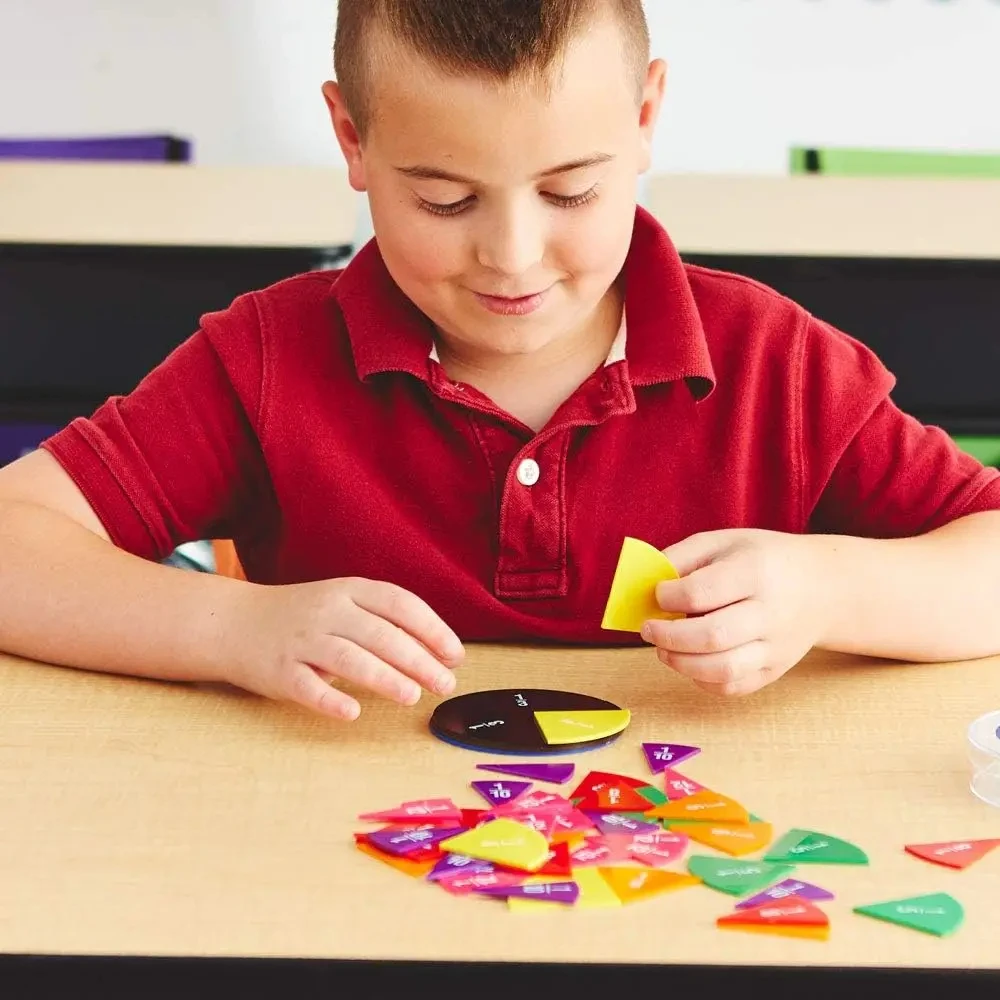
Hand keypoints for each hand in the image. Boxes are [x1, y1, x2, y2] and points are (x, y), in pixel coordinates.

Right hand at [224, 578, 463, 719]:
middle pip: (381, 634)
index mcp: (349, 591)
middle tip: (445, 683)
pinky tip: (353, 712)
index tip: (455, 654)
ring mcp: (302, 640)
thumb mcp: (342, 604)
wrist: (233, 622)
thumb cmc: (302, 617)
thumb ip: (383, 622)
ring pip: (350, 658)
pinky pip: (307, 687)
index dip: (432, 629)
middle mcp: (328, 611)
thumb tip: (437, 652)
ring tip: (412, 696)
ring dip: (385, 678)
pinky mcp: (279, 671)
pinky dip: (331, 699)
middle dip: (419, 660)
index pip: (400, 604)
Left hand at [641, 529, 832, 695]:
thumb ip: (681, 557)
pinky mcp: (775, 670)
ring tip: (663, 650)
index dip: (667, 596)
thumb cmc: (762, 560)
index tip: (657, 593)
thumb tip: (645, 584)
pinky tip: (690, 662)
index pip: (700, 592)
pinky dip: (702, 680)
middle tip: (648, 629)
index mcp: (755, 572)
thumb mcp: (723, 542)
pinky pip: (733, 687)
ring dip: (681, 664)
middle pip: (711, 636)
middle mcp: (770, 613)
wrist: (821, 586)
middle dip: (668, 636)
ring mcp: (776, 647)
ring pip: (723, 670)